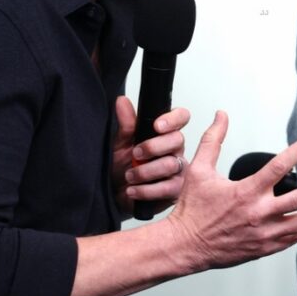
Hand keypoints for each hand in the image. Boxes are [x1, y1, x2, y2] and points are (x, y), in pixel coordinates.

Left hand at [112, 96, 189, 216]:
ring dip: (146, 171)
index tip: (157, 126)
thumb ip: (126, 124)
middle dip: (154, 146)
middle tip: (135, 153)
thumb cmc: (121, 167)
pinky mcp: (175, 189)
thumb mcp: (120, 144)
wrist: (115, 194)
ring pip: (171, 164)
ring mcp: (178, 169)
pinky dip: (147, 189)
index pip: (181, 117)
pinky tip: (133, 189)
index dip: (173, 119)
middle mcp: (175, 149)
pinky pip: (167, 187)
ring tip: (129, 175)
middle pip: (178, 140)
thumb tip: (122, 101)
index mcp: (165, 133)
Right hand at [165, 111, 296, 270]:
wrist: (184, 246)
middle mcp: (259, 213)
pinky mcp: (264, 248)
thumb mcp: (198, 170)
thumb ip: (213, 140)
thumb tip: (221, 114)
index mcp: (245, 191)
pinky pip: (293, 238)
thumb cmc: (191, 208)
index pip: (279, 166)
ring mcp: (264, 234)